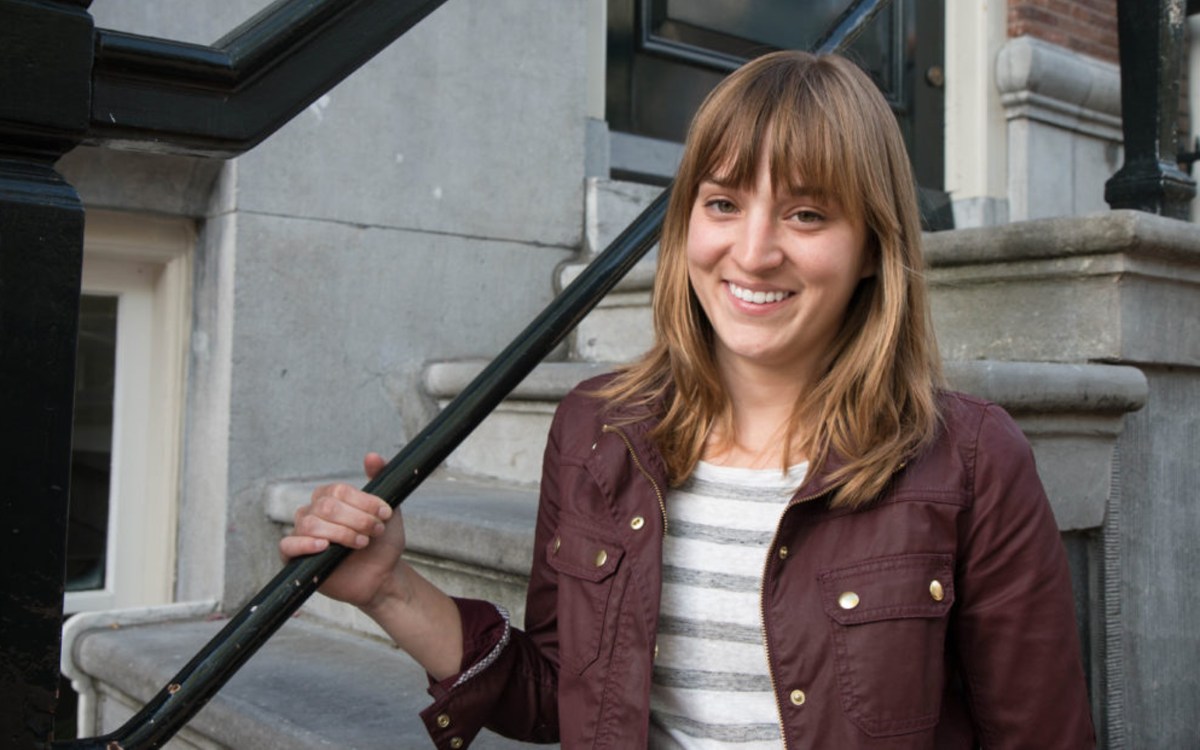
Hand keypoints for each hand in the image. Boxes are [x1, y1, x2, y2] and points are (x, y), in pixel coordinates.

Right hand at [279, 452, 407, 609]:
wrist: (382, 576)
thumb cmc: (382, 543)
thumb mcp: (388, 510)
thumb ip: (381, 479)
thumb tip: (372, 456)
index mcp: (330, 497)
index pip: (339, 490)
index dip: (363, 502)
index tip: (385, 514)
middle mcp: (312, 511)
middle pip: (326, 507)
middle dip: (357, 520)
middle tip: (375, 532)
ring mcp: (302, 533)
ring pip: (311, 524)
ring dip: (341, 533)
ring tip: (361, 543)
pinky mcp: (295, 558)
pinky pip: (288, 545)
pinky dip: (305, 544)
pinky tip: (324, 547)